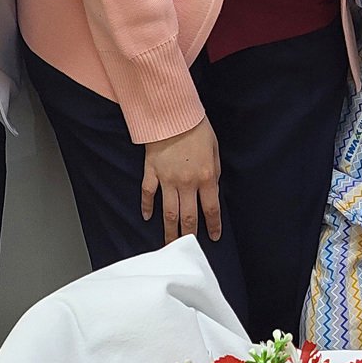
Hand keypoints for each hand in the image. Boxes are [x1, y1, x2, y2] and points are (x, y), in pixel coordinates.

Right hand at [142, 117, 222, 244]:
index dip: (213, 226)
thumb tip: (212, 187)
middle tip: (188, 248)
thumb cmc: (197, 128)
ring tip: (169, 244)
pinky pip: (148, 194)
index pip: (211, 209)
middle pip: (188, 217)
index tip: (214, 237)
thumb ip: (214, 171)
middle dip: (189, 235)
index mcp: (205, 177)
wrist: (172, 113)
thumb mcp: (214, 149)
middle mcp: (186, 183)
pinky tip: (147, 217)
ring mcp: (166, 179)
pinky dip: (147, 206)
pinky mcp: (151, 172)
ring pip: (168, 212)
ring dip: (169, 230)